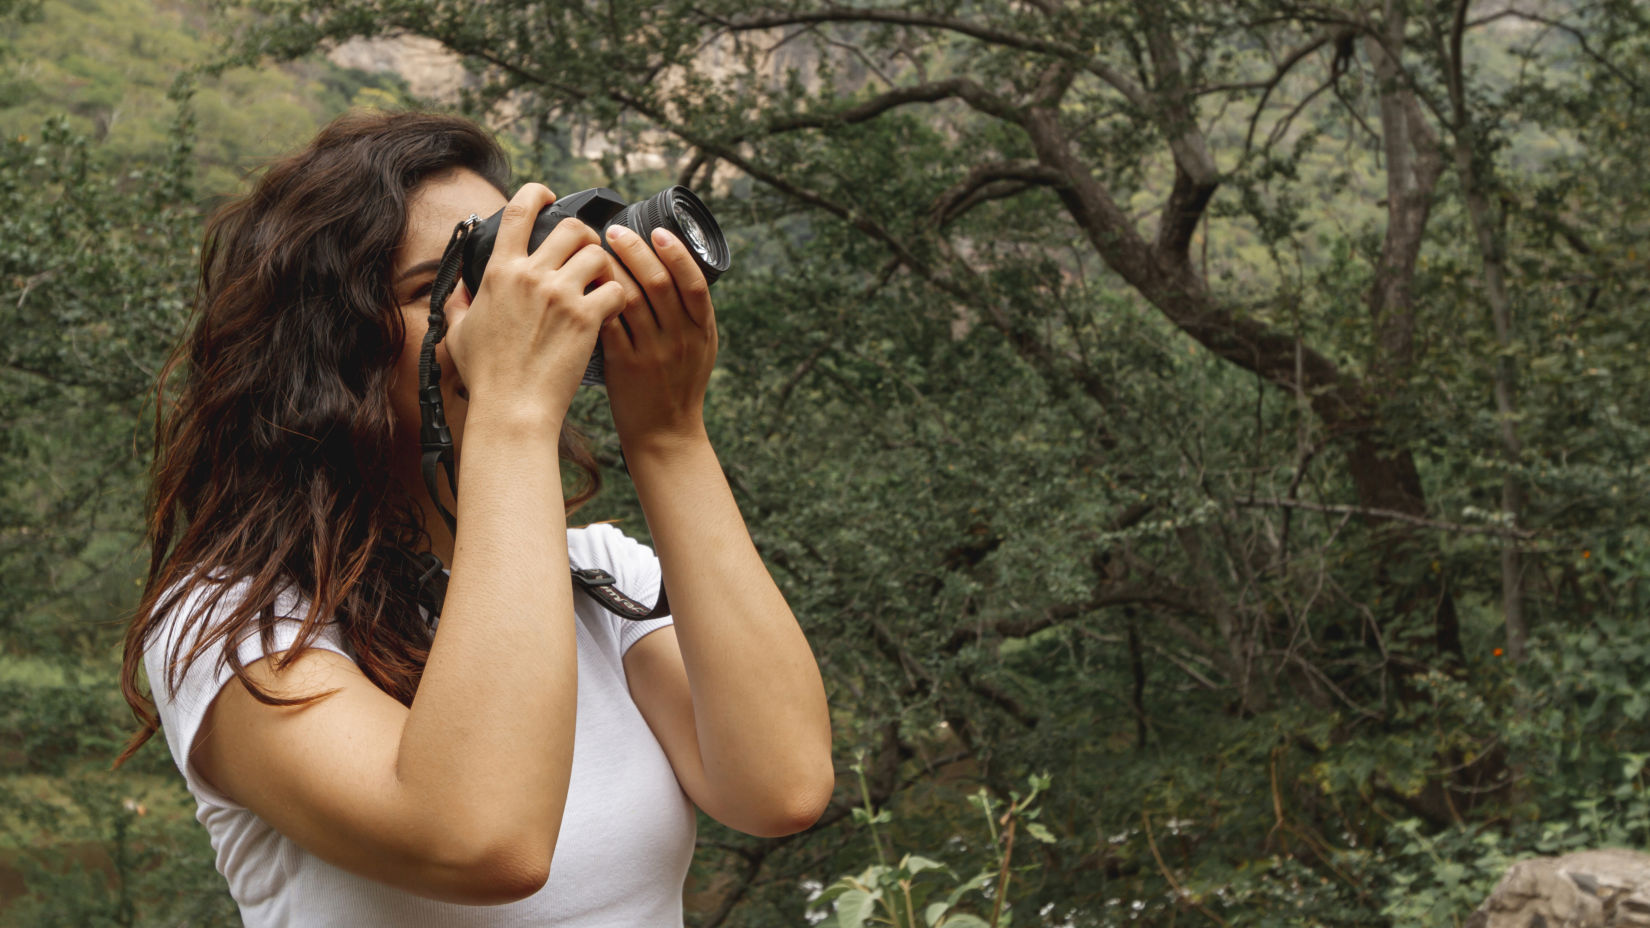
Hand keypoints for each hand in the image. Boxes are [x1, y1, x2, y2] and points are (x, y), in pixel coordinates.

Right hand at [445, 184, 625, 425]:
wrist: (513, 408)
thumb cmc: (486, 376)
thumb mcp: (460, 333)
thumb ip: (459, 304)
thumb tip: (460, 289)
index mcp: (500, 272)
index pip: (518, 211)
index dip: (537, 193)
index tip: (548, 196)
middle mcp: (531, 275)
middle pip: (571, 227)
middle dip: (584, 235)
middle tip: (587, 253)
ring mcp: (560, 295)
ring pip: (598, 254)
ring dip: (604, 265)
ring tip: (601, 283)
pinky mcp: (586, 318)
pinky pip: (616, 289)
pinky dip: (618, 296)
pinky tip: (611, 310)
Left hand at [600, 226, 718, 454]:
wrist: (665, 433)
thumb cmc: (678, 385)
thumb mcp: (698, 347)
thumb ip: (688, 313)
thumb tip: (671, 266)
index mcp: (702, 330)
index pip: (692, 282)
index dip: (676, 253)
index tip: (656, 230)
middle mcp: (681, 339)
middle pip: (658, 284)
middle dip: (634, 251)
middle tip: (613, 231)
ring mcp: (653, 354)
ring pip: (629, 300)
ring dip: (609, 271)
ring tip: (592, 252)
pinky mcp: (625, 367)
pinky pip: (609, 326)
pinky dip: (595, 302)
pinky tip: (582, 286)